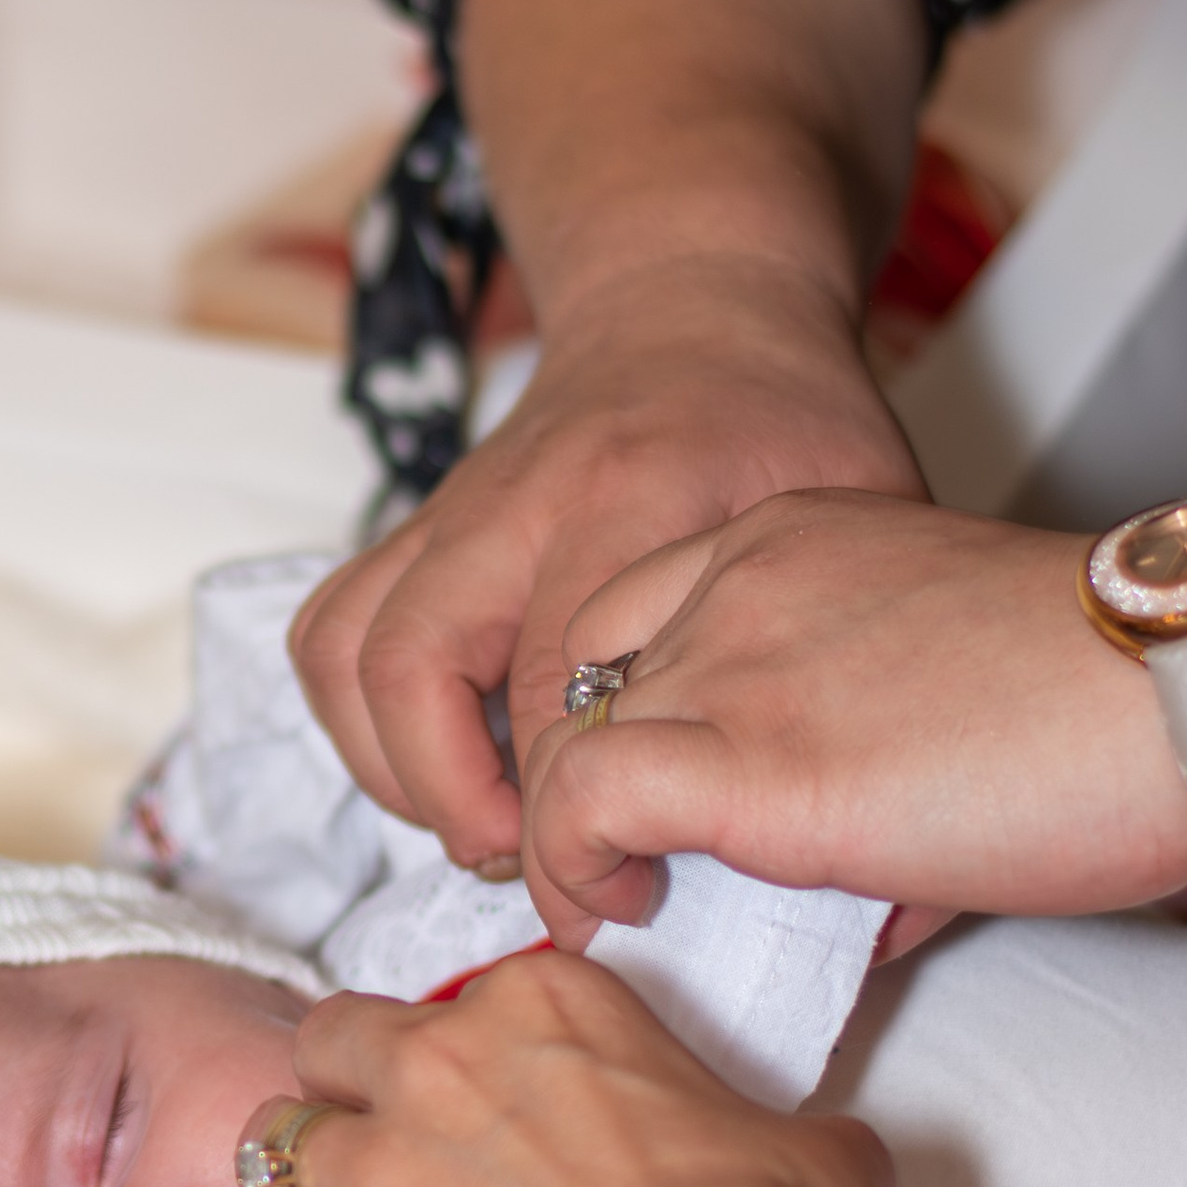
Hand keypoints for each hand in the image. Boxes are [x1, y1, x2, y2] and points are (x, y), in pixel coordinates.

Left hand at [196, 958, 889, 1186]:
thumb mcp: (794, 1138)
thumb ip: (759, 1123)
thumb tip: (818, 1153)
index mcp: (537, 1007)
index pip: (454, 999)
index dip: (452, 1047)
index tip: (465, 1090)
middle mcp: (436, 1068)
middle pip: (333, 1043)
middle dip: (340, 1085)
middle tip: (367, 1135)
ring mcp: (378, 1177)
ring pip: (273, 1147)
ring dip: (285, 1182)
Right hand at [292, 256, 921, 893]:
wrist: (691, 303)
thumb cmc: (783, 415)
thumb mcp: (850, 501)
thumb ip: (835, 630)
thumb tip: (855, 781)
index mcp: (631, 494)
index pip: (553, 683)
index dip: (573, 812)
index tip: (626, 884)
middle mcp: (515, 500)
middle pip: (413, 670)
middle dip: (455, 801)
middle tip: (531, 865)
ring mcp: (449, 511)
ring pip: (345, 652)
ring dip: (390, 767)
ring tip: (481, 829)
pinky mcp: (415, 526)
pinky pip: (331, 631)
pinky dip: (359, 720)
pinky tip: (438, 766)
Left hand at [519, 490, 1186, 934]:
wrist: (1184, 682)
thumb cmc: (1118, 696)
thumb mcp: (950, 678)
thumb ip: (873, 748)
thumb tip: (859, 890)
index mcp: (788, 538)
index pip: (626, 611)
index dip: (617, 715)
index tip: (647, 802)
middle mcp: (736, 582)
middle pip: (585, 686)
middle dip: (584, 790)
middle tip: (621, 873)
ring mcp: (732, 663)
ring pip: (562, 748)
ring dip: (570, 844)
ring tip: (620, 911)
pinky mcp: (745, 759)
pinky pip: (581, 807)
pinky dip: (575, 874)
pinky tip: (624, 916)